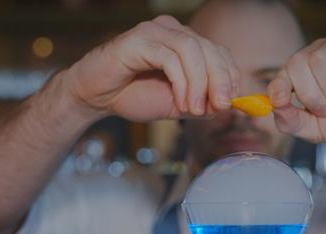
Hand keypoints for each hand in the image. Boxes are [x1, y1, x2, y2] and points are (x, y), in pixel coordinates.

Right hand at [66, 15, 239, 121]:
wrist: (95, 97)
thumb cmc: (134, 95)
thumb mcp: (177, 103)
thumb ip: (202, 102)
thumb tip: (228, 103)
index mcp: (185, 43)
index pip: (219, 53)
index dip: (230, 77)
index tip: (230, 103)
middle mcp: (173, 31)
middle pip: (210, 49)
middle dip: (220, 80)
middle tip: (220, 107)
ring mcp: (155, 32)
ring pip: (193, 50)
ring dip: (200, 83)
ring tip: (195, 109)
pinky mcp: (139, 39)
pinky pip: (170, 57)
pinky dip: (182, 82)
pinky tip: (181, 102)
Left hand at [267, 31, 325, 146]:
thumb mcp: (316, 129)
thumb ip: (291, 122)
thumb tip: (275, 107)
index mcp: (304, 72)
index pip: (281, 73)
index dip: (280, 88)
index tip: (283, 102)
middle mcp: (320, 53)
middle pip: (297, 63)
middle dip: (311, 95)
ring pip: (320, 61)